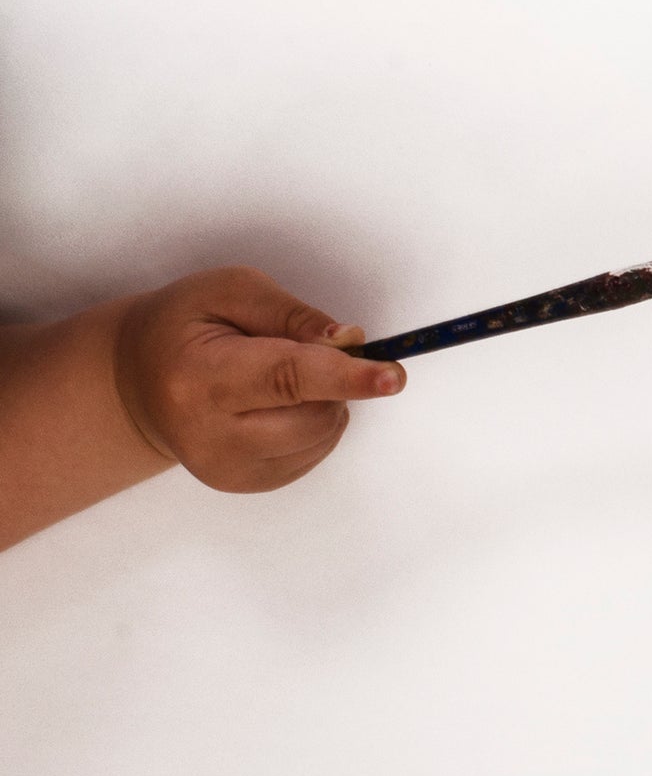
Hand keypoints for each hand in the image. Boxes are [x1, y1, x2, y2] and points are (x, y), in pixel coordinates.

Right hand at [112, 268, 403, 496]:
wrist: (136, 384)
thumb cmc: (183, 328)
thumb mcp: (228, 292)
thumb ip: (293, 314)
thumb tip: (350, 341)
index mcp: (200, 379)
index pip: (286, 379)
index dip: (345, 376)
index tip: (392, 377)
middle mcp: (210, 436)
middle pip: (316, 411)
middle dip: (334, 377)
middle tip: (300, 350)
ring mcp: (226, 469)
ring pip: (323, 433)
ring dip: (326, 399)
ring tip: (277, 377)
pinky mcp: (245, 483)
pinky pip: (316, 450)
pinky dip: (315, 421)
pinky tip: (274, 404)